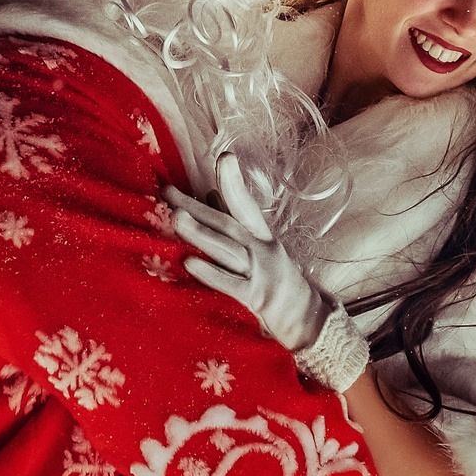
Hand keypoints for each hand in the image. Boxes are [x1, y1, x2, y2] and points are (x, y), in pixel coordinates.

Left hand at [165, 152, 332, 353]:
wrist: (307, 319)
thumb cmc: (276, 280)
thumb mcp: (261, 248)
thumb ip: (234, 223)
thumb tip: (210, 195)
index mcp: (261, 236)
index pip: (245, 204)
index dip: (234, 182)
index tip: (225, 157)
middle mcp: (261, 250)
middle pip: (227, 224)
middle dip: (196, 207)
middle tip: (168, 191)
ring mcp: (259, 273)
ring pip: (227, 249)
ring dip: (201, 233)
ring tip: (177, 218)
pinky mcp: (255, 298)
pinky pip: (230, 284)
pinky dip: (210, 272)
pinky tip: (189, 262)